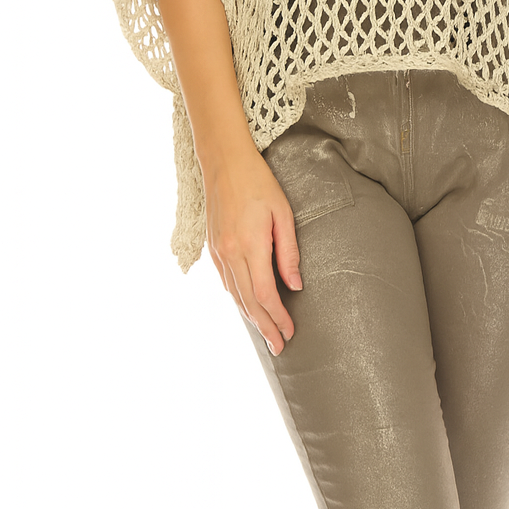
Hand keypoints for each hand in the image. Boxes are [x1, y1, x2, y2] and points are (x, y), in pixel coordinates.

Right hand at [200, 145, 302, 356]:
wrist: (224, 161)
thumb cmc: (258, 183)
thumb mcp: (282, 214)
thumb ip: (289, 252)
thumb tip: (295, 286)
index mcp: (249, 245)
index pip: (266, 294)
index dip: (279, 318)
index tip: (291, 332)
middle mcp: (229, 253)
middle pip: (249, 302)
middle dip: (265, 327)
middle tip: (279, 347)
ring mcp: (218, 251)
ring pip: (235, 295)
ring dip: (251, 317)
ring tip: (266, 333)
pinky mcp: (212, 247)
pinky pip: (226, 282)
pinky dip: (238, 299)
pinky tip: (247, 306)